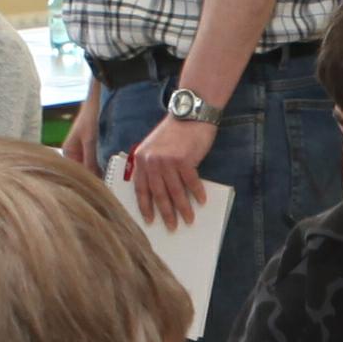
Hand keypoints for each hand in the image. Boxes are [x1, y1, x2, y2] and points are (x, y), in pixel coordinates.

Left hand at [121, 109, 217, 231]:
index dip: (145, 206)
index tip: (149, 221)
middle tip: (172, 227)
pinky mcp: (184, 159)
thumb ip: (154, 166)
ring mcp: (167, 160)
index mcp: (141, 159)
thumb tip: (161, 192)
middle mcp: (152, 161)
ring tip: (188, 220)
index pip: (141, 188)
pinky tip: (201, 202)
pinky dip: (197, 193)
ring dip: (183, 208)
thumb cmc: (175, 131)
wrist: (190, 114)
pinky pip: (191, 182)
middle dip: (166, 213)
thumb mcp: (155, 147)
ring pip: (175, 191)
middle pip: (158, 194)